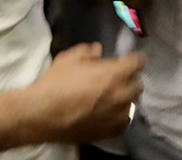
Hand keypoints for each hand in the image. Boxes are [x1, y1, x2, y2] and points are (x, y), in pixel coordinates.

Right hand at [25, 43, 143, 142]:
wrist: (43, 115)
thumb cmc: (56, 83)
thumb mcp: (69, 59)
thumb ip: (87, 51)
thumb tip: (98, 50)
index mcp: (114, 74)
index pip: (138, 63)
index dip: (134, 59)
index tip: (130, 59)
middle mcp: (121, 95)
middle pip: (138, 85)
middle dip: (131, 79)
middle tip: (119, 78)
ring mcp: (118, 115)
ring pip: (133, 104)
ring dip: (126, 98)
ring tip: (114, 96)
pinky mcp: (112, 131)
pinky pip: (125, 121)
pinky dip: (120, 115)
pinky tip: (109, 112)